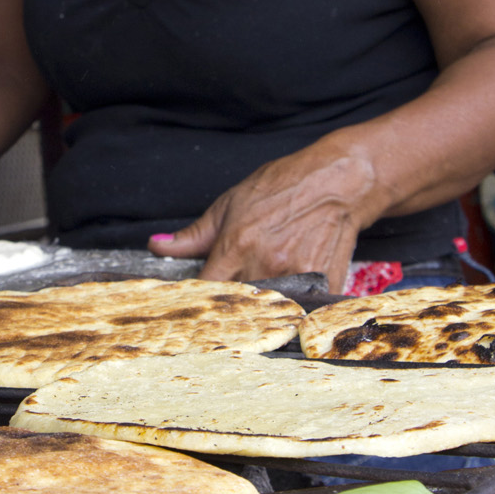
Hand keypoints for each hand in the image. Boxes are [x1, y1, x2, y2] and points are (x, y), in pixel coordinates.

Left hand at [147, 142, 380, 291]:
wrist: (336, 183)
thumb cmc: (283, 187)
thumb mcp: (230, 204)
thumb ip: (193, 235)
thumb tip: (158, 247)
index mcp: (236, 245)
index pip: (205, 290)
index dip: (197, 301)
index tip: (193, 307)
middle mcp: (264, 264)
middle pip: (235, 306)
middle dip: (228, 308)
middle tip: (228, 305)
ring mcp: (296, 276)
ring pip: (267, 310)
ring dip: (259, 309)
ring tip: (259, 300)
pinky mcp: (322, 285)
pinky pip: (301, 310)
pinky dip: (293, 309)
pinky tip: (288, 297)